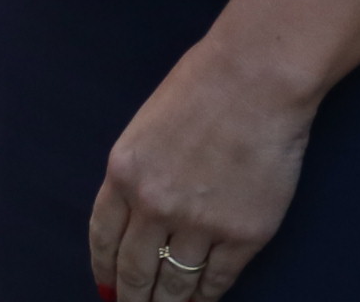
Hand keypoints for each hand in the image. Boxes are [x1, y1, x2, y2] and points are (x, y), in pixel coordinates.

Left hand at [90, 41, 315, 300]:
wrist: (256, 79)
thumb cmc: (204, 86)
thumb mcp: (146, 127)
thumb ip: (138, 172)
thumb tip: (136, 217)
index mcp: (123, 173)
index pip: (103, 239)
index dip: (104, 270)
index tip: (106, 289)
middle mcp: (154, 205)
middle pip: (135, 270)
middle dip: (132, 298)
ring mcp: (199, 224)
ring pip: (176, 284)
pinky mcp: (243, 235)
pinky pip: (217, 281)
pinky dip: (207, 296)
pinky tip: (201, 301)